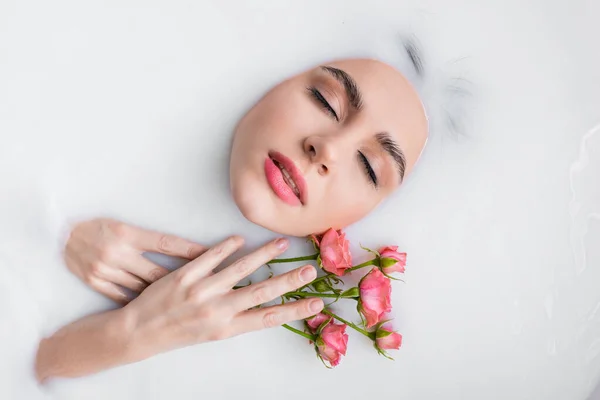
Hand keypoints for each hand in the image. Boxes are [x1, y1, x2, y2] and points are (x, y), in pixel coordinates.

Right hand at [65, 218, 205, 302]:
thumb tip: (183, 252)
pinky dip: (139, 302)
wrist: (60, 232)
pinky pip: (122, 297)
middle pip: (158, 273)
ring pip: (142, 288)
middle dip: (182, 284)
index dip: (190, 252)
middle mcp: (117, 251)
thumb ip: (149, 239)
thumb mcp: (125, 225)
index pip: (166, 244)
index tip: (212, 258)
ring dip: (162, 297)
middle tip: (203, 291)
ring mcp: (105, 269)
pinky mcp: (94, 281)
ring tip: (182, 304)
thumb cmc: (99, 226)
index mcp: (128, 233)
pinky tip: (153, 309)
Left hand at [123, 235, 323, 357]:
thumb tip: (262, 303)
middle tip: (311, 270)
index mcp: (227, 328)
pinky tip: (240, 238)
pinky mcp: (184, 276)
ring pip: (239, 269)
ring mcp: (201, 292)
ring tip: (282, 243)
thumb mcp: (211, 333)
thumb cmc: (178, 333)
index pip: (269, 318)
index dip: (296, 310)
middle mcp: (217, 311)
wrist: (139, 333)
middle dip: (289, 281)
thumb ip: (236, 318)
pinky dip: (226, 246)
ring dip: (263, 255)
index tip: (316, 303)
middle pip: (261, 292)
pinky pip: (210, 257)